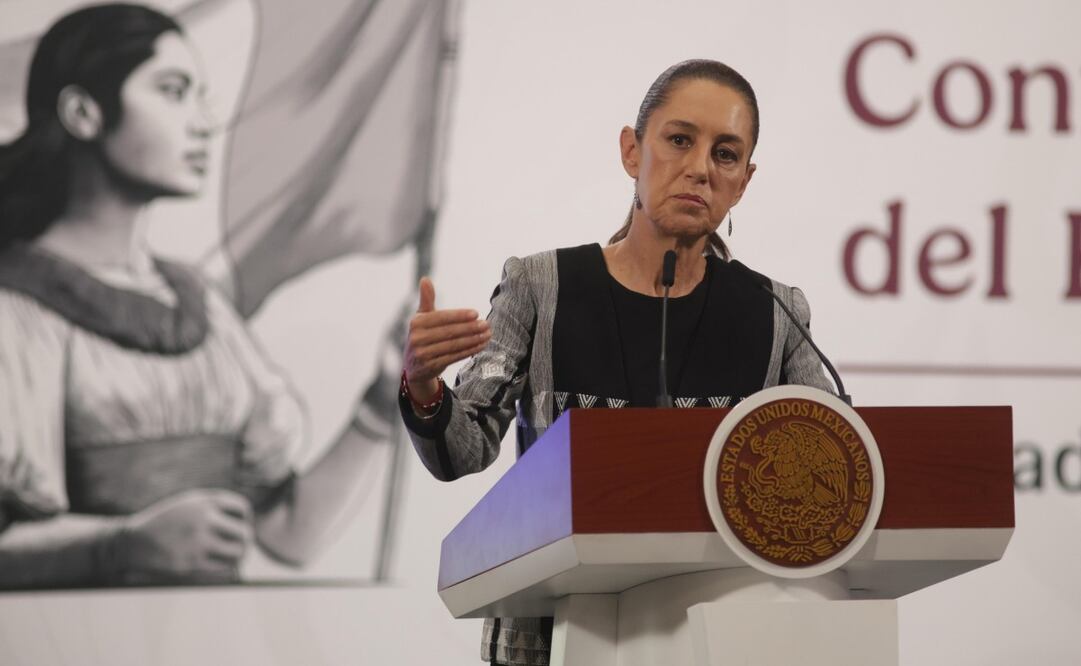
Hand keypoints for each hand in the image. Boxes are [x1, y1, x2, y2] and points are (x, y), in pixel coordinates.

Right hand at [118, 489, 253, 582]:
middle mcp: (202, 519)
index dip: (244, 518)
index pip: (242, 508)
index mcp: (203, 501)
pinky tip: (224, 565)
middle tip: (242, 544)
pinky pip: (224, 568)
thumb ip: (216, 506)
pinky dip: (228, 568)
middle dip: (246, 539)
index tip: (238, 524)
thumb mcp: (190, 503)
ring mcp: (197, 542)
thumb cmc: (168, 522)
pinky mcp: (191, 564)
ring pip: (238, 552)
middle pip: (244, 532)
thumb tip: (247, 521)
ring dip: (241, 555)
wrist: (133, 542)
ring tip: (238, 556)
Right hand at [403, 277, 490, 401]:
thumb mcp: (422, 318)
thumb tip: (425, 279)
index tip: (476, 313)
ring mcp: (423, 354)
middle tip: (486, 324)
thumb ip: (426, 300)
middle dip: (470, 328)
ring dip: (473, 340)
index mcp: (416, 322)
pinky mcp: (431, 366)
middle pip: (449, 331)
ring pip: (454, 345)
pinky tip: (481, 345)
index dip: (460, 315)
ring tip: (487, 334)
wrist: (414, 367)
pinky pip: (454, 357)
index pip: (442, 317)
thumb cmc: (422, 336)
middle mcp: (417, 338)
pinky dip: (469, 351)